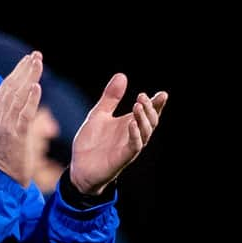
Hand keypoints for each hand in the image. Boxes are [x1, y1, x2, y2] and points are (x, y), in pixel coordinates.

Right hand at [0, 51, 42, 187]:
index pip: (4, 86)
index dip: (16, 71)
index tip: (27, 58)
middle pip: (12, 87)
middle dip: (24, 69)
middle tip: (36, 55)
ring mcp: (6, 125)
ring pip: (18, 97)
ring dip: (29, 78)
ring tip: (37, 63)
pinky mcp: (17, 135)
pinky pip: (24, 114)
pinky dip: (30, 100)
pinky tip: (36, 87)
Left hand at [70, 73, 167, 194]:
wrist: (79, 167)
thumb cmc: (91, 142)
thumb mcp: (99, 114)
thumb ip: (110, 98)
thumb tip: (122, 75)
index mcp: (129, 124)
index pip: (148, 112)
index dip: (157, 104)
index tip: (162, 94)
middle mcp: (133, 135)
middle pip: (151, 121)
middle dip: (150, 109)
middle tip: (143, 97)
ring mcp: (129, 147)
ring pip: (145, 133)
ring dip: (143, 119)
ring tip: (138, 105)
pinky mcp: (122, 158)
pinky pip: (134, 146)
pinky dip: (135, 134)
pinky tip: (132, 123)